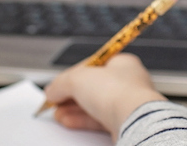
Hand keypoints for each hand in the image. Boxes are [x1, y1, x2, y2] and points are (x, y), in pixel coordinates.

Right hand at [43, 54, 166, 139]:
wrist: (134, 119)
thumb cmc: (117, 91)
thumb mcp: (77, 79)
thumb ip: (61, 83)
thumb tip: (52, 91)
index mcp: (121, 63)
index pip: (90, 66)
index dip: (70, 75)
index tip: (56, 85)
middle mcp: (127, 82)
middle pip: (91, 88)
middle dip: (70, 96)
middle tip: (55, 101)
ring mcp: (126, 104)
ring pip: (95, 106)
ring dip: (73, 109)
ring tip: (58, 114)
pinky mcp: (124, 122)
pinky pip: (99, 120)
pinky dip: (82, 121)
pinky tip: (69, 121)